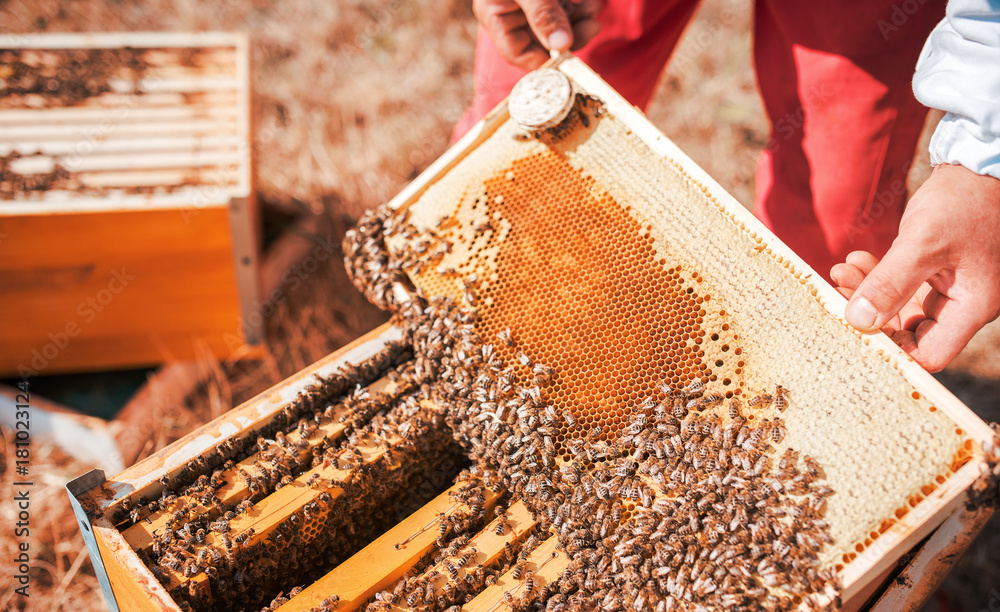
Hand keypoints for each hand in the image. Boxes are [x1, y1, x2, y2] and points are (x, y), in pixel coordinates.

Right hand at [473, 0, 602, 70]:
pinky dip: (581, 8)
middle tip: (592, 27)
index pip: (517, 53)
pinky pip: (565, 9)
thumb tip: (560, 47)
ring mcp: (530, 6)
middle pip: (543, 42)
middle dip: (570, 36)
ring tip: (593, 8)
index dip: (544, 61)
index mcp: (494, 15)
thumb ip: (542, 15)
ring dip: (580, 20)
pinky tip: (592, 3)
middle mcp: (511, 14)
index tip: (568, 58)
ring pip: (559, 25)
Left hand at [831, 164, 999, 371]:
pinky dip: (879, 275)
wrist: (983, 164)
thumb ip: (890, 283)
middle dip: (871, 313)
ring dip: (869, 290)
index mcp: (973, 306)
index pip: (930, 354)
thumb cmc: (965, 200)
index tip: (857, 328)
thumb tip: (858, 322)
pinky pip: (904, 284)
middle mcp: (964, 303)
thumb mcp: (923, 242)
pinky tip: (856, 258)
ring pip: (901, 305)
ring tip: (842, 269)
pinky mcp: (939, 270)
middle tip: (840, 287)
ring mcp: (952, 287)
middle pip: (910, 330)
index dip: (892, 349)